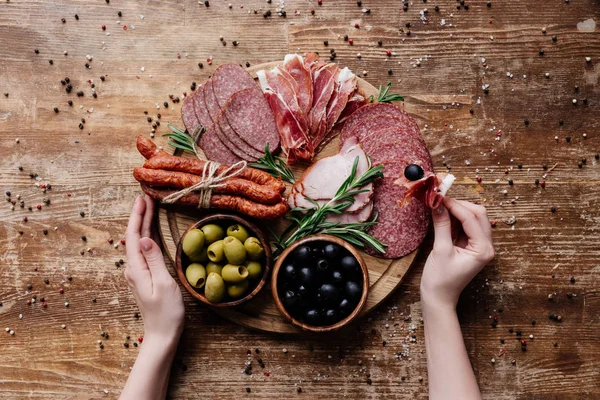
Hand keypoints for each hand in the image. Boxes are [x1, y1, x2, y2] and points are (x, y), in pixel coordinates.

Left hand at [125, 196, 184, 343]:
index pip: (133, 236)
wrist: (162, 335)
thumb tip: (144, 238)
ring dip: (143, 224)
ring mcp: (138, 273)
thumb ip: (154, 260)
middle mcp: (133, 269)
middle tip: (146, 196)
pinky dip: (148, 235)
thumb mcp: (163, 284)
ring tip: (149, 207)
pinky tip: (152, 230)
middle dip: (140, 215)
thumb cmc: (166, 313)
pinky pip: (144, 250)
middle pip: (134, 236)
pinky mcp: (144, 276)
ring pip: (138, 242)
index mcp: (136, 269)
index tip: (143, 198)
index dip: (137, 216)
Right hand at [421, 197, 494, 308]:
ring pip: (473, 218)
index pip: (471, 218)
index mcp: (483, 249)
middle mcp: (486, 246)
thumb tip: (437, 204)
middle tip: (440, 199)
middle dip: (459, 205)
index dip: (454, 205)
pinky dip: (456, 218)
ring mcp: (480, 246)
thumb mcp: (440, 250)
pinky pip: (466, 226)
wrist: (439, 298)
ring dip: (457, 210)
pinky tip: (443, 214)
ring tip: (439, 205)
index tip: (439, 195)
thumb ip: (442, 225)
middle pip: (478, 214)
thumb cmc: (440, 280)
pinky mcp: (471, 246)